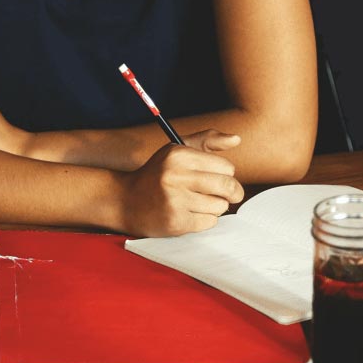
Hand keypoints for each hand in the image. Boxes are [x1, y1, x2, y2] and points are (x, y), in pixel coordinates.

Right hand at [120, 130, 244, 236]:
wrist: (125, 201)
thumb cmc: (158, 175)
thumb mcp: (178, 151)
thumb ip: (207, 141)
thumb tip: (237, 139)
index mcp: (178, 155)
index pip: (226, 167)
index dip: (226, 174)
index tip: (217, 177)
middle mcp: (175, 175)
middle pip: (228, 187)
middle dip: (233, 193)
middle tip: (230, 195)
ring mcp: (175, 200)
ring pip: (220, 206)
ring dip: (215, 207)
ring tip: (199, 203)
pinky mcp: (175, 221)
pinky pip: (209, 222)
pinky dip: (205, 220)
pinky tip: (190, 214)